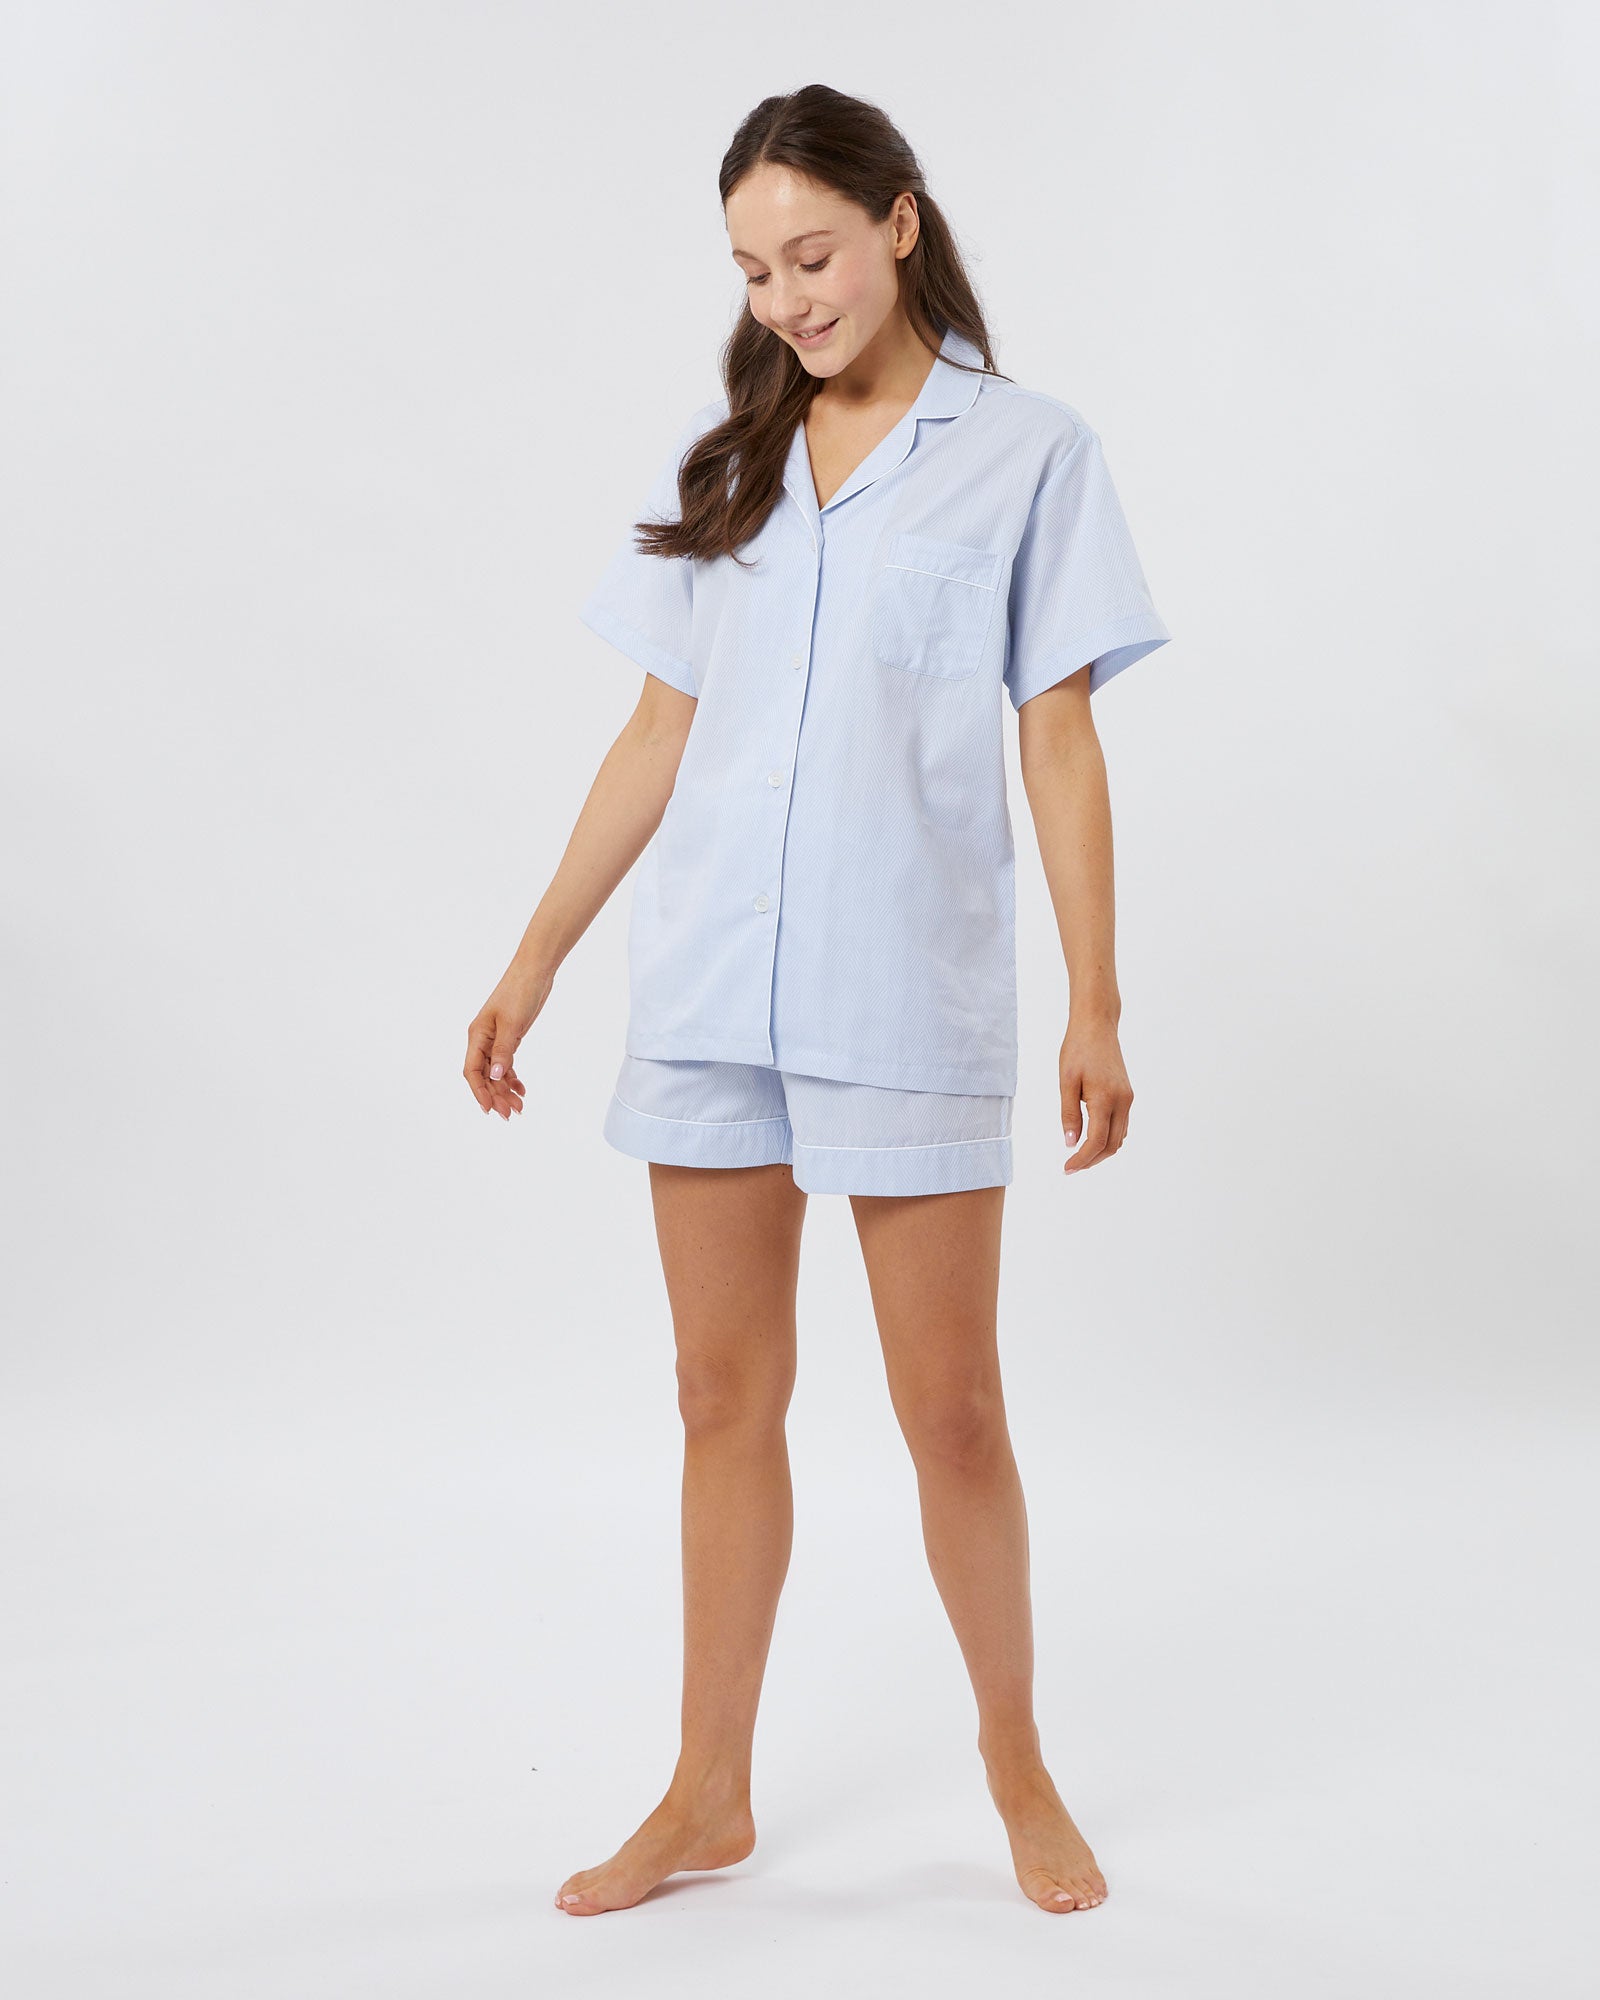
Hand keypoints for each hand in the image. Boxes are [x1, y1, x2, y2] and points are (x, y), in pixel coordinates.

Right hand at [465, 960, 553, 1119]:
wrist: (534, 972)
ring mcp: (495, 1040)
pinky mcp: (509, 1038)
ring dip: (505, 1090)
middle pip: (484, 1076)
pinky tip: (521, 1089)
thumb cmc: (520, 992)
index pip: (472, 1071)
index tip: (489, 1110)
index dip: (479, 1092)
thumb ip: (503, 1051)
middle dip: (496, 1096)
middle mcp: (482, 1040)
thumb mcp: (512, 1023)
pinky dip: (512, 1078)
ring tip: (519, 1107)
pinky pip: (506, 1064)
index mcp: (477, 1035)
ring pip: (495, 1073)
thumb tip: (494, 1076)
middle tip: (511, 1114)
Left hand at [1059, 1020, 1132, 1173]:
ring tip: (1079, 1156)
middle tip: (1071, 1166)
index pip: (1096, 1141)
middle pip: (1112, 1145)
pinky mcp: (1127, 1095)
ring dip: (1101, 1151)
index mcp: (1105, 1098)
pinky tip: (1091, 1138)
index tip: (1067, 1168)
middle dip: (1092, 1160)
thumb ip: (1069, 1114)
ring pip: (1119, 1137)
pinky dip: (1108, 1138)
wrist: (1097, 1026)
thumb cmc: (1077, 1050)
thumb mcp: (1066, 1082)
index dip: (1082, 1159)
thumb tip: (1070, 1143)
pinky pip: (1121, 1125)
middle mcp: (1122, 1101)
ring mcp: (1127, 1098)